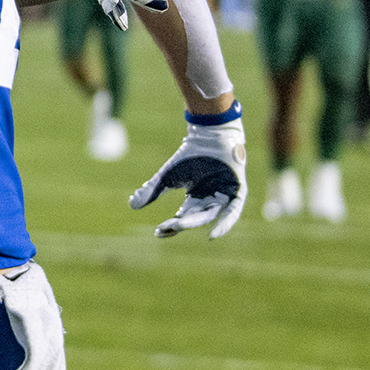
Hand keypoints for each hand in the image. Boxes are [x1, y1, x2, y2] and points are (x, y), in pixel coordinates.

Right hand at [129, 112, 247, 238]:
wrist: (209, 136)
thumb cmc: (190, 155)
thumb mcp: (168, 176)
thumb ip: (152, 190)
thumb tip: (132, 205)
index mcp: (196, 199)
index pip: (184, 218)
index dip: (172, 226)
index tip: (158, 232)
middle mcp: (210, 200)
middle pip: (197, 217)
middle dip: (183, 223)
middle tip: (170, 226)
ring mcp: (224, 196)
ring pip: (213, 215)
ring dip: (199, 222)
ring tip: (187, 229)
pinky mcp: (237, 191)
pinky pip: (233, 211)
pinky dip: (225, 222)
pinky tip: (214, 234)